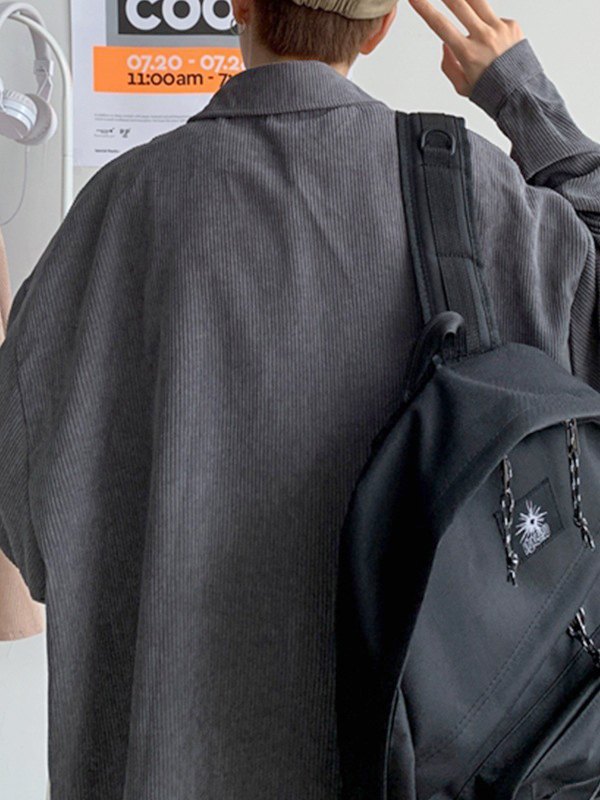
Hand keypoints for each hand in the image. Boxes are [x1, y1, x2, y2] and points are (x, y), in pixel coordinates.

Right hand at [407, 0, 525, 96]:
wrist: (522, 93)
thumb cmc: (494, 92)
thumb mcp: (462, 87)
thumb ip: (449, 65)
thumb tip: (446, 45)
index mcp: (468, 53)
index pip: (440, 25)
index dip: (425, 9)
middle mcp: (484, 37)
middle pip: (459, 4)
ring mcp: (499, 28)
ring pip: (478, 1)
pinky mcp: (511, 25)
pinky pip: (494, 18)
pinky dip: (488, 24)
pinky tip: (492, 39)